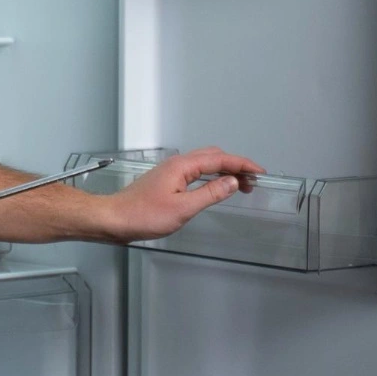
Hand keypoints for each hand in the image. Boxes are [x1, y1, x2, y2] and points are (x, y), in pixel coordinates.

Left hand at [103, 146, 266, 243]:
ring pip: (204, 163)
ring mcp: (171, 171)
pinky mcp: (167, 181)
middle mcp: (177, 164)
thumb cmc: (144, 215)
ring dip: (225, 170)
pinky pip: (196, 172)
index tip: (260, 172)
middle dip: (236, 165)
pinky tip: (216, 187)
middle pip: (213, 156)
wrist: (115, 219)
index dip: (243, 164)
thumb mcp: (183, 208)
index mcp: (182, 166)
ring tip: (242, 184)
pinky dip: (212, 176)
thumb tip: (232, 181)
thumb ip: (210, 194)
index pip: (219, 159)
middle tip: (254, 180)